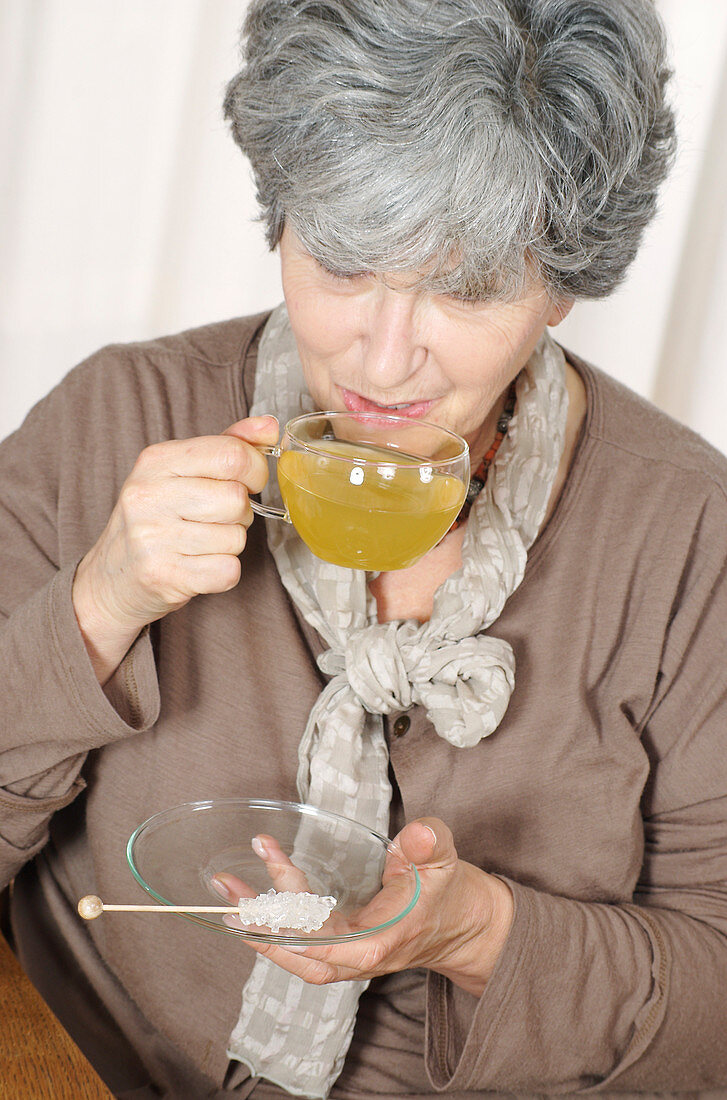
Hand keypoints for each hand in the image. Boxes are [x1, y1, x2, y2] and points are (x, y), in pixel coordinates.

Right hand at [72, 415, 277, 682]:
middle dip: (241, 512)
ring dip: (230, 543)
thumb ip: (228, 444)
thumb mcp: (180, 471)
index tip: (248, 481)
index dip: (255, 470)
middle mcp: (149, 496)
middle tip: (218, 518)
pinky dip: (224, 572)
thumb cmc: (156, 518)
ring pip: (236, 538)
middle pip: (237, 499)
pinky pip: (228, 571)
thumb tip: (270, 427)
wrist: (112, 577)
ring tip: (203, 542)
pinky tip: (199, 565)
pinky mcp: (164, 576)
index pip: (232, 454)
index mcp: (155, 461)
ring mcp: (153, 538)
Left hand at [213, 818, 513, 997]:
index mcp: (379, 940)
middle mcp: (357, 958)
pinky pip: (299, 950)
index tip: (271, 857)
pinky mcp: (341, 951)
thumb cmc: (447, 889)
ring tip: (226, 899)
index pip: (324, 932)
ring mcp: (347, 959)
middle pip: (298, 949)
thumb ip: (429, 844)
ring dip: (258, 931)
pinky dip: (273, 933)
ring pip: (294, 955)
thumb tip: (417, 833)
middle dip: (260, 921)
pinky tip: (251, 911)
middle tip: (227, 887)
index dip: (292, 901)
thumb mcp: (445, 857)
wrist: (460, 923)